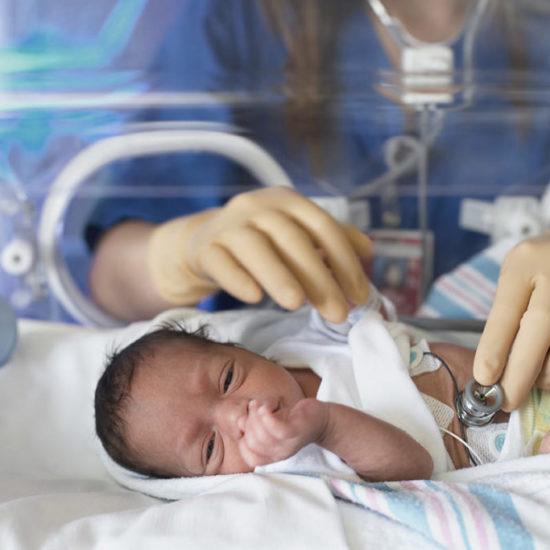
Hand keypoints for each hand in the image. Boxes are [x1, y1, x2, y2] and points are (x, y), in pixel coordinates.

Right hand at [148, 187, 371, 322]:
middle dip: (320, 278)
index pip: (323, 226)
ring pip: (256, 248)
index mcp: (287, 200)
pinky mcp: (205, 248)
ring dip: (279, 276)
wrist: (206, 241)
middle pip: (293, 240)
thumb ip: (331, 239)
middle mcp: (258, 206)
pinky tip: (254, 297)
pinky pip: (221, 263)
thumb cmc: (262, 241)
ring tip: (297, 305)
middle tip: (337, 314)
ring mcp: (228, 225)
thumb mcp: (296, 232)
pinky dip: (237, 279)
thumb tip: (368, 250)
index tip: (359, 296)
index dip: (345, 261)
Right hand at [237, 398, 327, 467]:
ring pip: (261, 436)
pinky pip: (276, 429)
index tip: (251, 422)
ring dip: (256, 416)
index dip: (244, 438)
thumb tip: (241, 424)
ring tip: (263, 405)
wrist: (322, 418)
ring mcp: (288, 443)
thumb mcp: (269, 422)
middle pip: (252, 443)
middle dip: (249, 421)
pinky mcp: (296, 431)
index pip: (249, 456)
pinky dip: (266, 415)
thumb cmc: (293, 418)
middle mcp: (279, 453)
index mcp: (272, 454)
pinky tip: (269, 406)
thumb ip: (253, 424)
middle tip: (258, 408)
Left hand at [473, 232, 549, 410]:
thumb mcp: (517, 271)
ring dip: (545, 374)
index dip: (495, 348)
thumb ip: (509, 308)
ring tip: (531, 379)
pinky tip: (547, 371)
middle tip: (506, 400)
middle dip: (520, 372)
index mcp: (525, 261)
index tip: (483, 377)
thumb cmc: (541, 261)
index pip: (507, 309)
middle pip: (540, 328)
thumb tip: (496, 361)